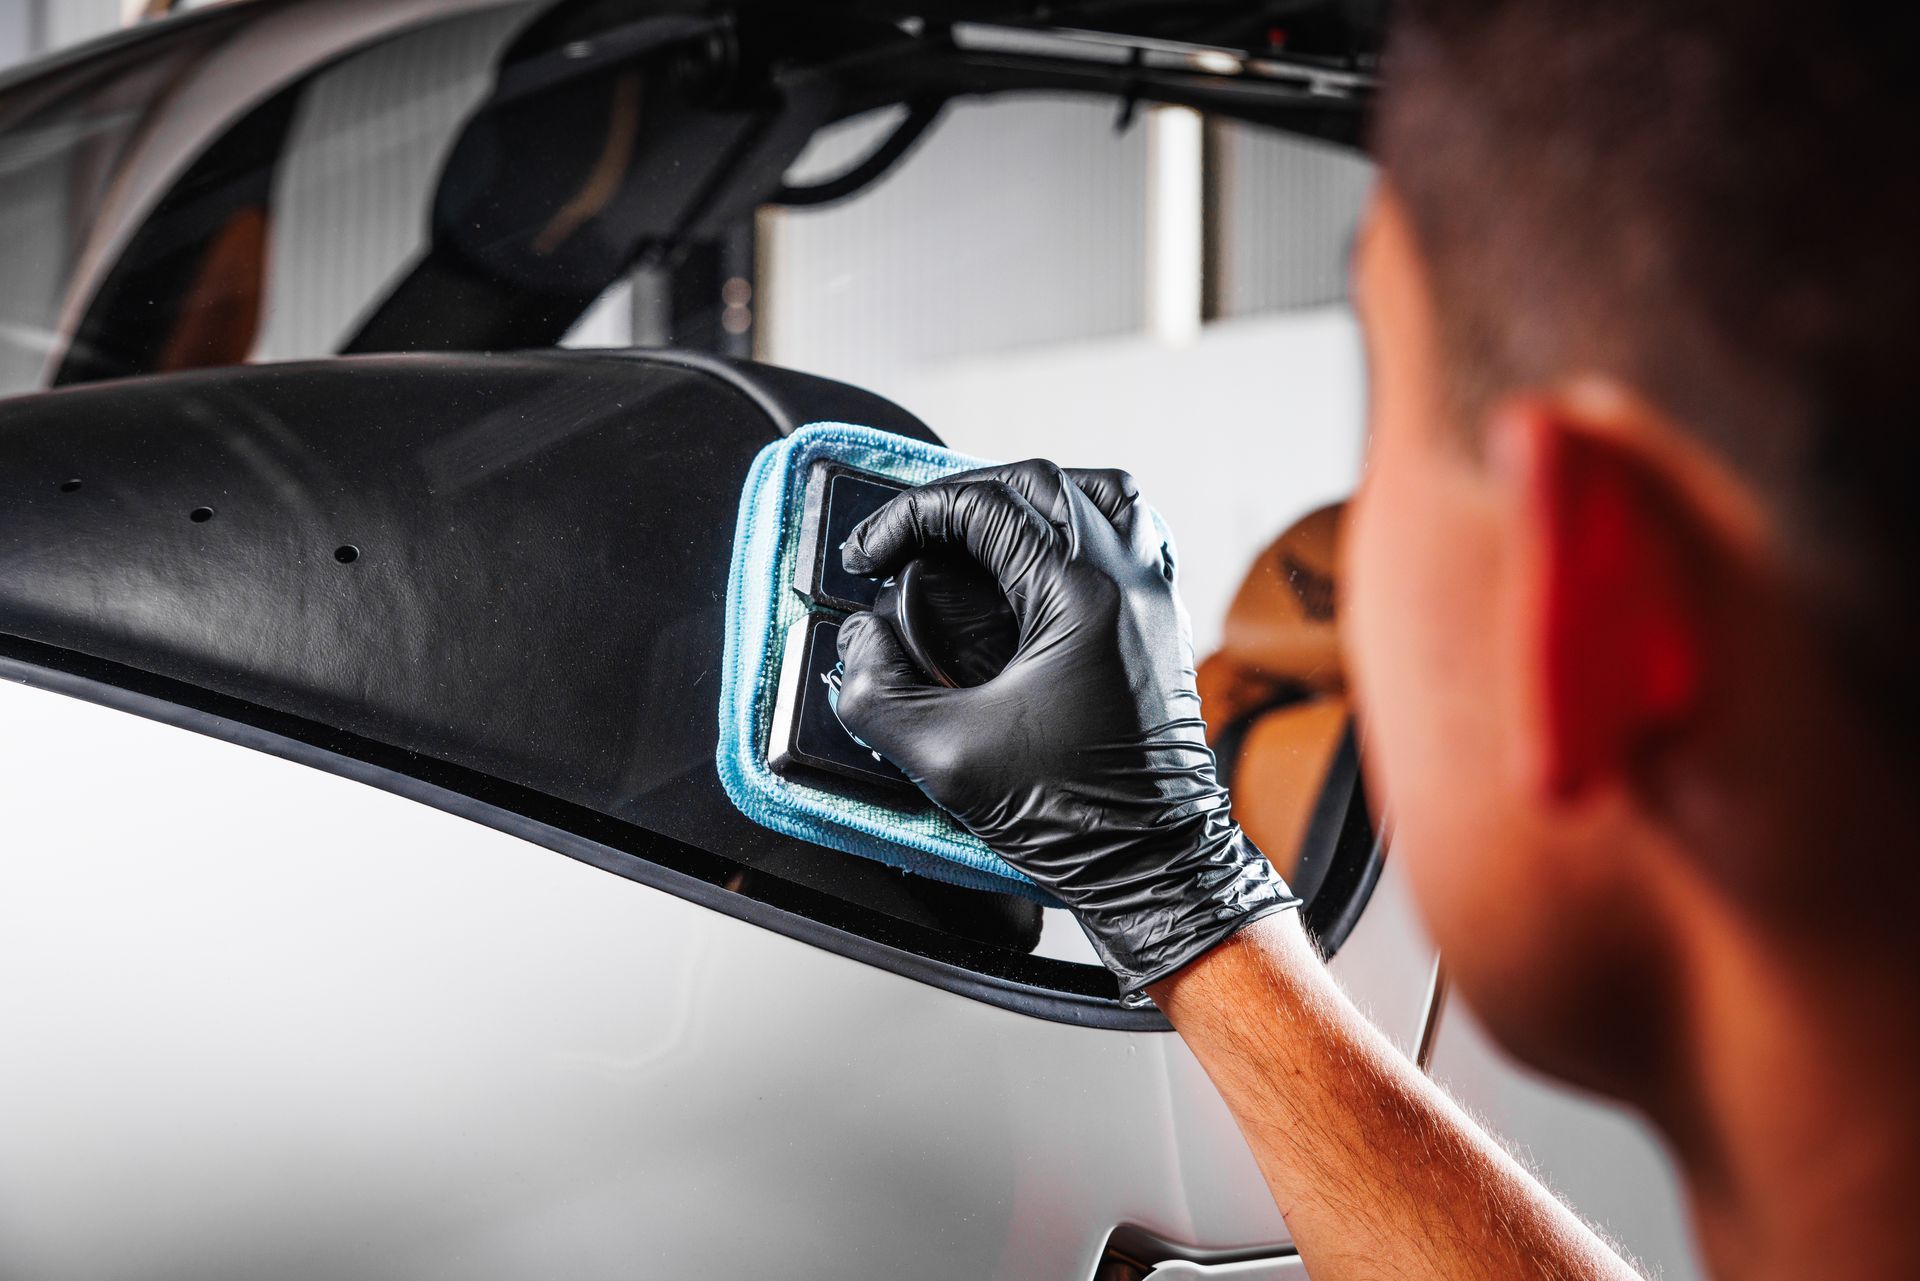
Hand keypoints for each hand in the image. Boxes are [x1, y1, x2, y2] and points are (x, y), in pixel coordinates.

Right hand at [834, 460, 1298, 992]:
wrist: (1156, 867)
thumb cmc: (1072, 819)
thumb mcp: (941, 758)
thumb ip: (875, 690)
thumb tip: (860, 640)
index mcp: (1079, 598)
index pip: (983, 508)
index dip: (910, 519)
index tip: (871, 556)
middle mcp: (1127, 582)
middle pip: (1039, 482)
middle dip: (960, 497)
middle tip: (911, 538)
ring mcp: (1154, 599)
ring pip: (1100, 494)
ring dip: (1030, 498)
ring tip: (978, 533)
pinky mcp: (1162, 626)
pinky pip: (1133, 536)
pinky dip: (1081, 527)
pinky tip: (1041, 564)